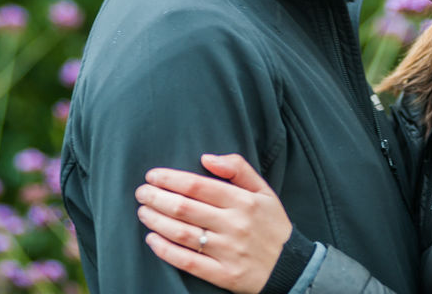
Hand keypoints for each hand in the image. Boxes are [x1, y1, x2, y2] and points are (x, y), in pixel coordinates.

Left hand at [135, 153, 292, 293]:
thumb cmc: (272, 224)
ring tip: (143, 212)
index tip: (152, 175)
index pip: (199, 186)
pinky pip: (188, 262)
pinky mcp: (223, 274)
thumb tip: (206, 157)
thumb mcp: (264, 190)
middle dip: (157, 198)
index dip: (171, 179)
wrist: (290, 266)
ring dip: (157, 221)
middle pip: (186, 208)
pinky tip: (152, 240)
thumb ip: (238, 168)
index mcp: (244, 201)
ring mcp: (228, 251)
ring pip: (183, 233)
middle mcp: (234, 225)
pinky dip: (166, 251)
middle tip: (141, 192)